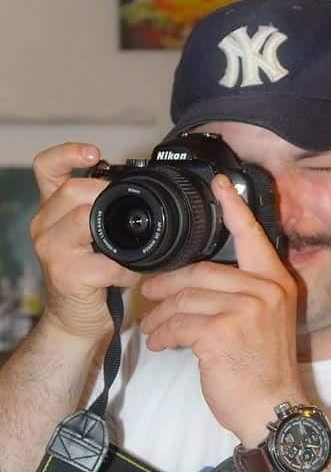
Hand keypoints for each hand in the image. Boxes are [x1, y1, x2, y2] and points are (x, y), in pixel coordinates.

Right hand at [30, 143, 141, 346]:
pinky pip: (109, 262)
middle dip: (106, 194)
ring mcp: (52, 250)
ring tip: (134, 250)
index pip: (46, 168)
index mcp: (53, 211)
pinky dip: (129, 269)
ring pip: (86, 219)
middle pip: (72, 190)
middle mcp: (44, 226)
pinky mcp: (67, 275)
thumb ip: (105, 211)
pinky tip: (133, 275)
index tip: (94, 152)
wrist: (76, 319)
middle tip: (132, 210)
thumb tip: (144, 186)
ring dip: (122, 234)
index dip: (67, 153)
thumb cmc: (91, 275)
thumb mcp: (95, 237)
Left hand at [139, 174, 304, 445]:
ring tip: (154, 329)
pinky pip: (178, 322)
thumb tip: (197, 279)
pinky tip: (161, 343)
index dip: (234, 208)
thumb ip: (242, 293)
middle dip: (167, 284)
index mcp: (275, 282)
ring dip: (161, 315)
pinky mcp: (221, 331)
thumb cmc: (263, 365)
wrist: (272, 407)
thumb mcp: (264, 321)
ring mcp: (245, 309)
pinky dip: (163, 333)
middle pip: (201, 271)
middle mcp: (265, 290)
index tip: (219, 184)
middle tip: (149, 293)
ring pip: (184, 298)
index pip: (253, 236)